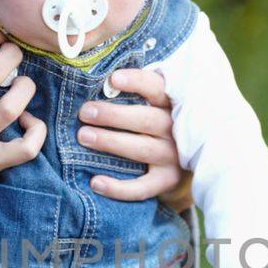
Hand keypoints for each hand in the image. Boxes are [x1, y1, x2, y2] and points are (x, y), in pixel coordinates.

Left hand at [76, 67, 187, 203]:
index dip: (137, 82)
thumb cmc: (156, 122)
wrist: (184, 159)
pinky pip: (142, 188)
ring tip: (84, 137)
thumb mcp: (154, 103)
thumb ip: (135, 93)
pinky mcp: (166, 181)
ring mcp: (173, 157)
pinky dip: (119, 188)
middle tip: (85, 112)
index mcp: (171, 104)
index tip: (113, 79)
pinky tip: (96, 182)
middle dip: (113, 116)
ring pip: (142, 149)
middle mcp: (176, 130)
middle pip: (145, 120)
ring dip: (111, 142)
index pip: (157, 88)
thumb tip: (99, 80)